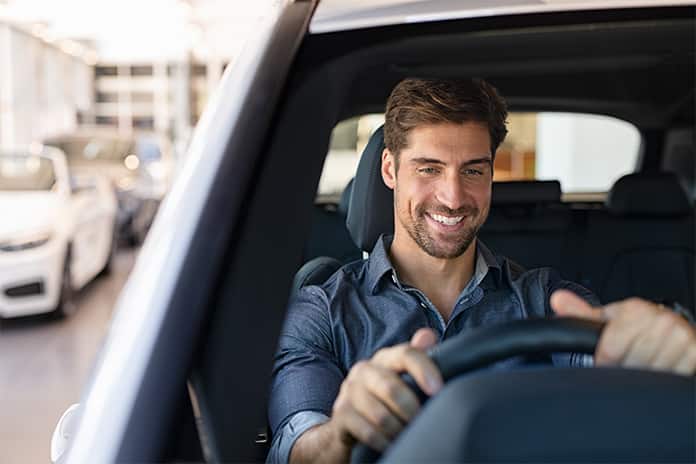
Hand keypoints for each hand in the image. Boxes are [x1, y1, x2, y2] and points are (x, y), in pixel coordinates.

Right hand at [328, 328, 441, 451]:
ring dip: (399, 430)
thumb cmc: (385, 397)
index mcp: (384, 358)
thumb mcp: (402, 377)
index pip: (406, 354)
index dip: (423, 369)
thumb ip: (417, 357)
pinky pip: (368, 432)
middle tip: (422, 423)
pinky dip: (385, 442)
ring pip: (381, 415)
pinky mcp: (340, 414)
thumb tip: (428, 335)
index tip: (438, 390)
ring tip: (408, 435)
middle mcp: (364, 370)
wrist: (348, 421)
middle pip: (391, 388)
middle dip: (411, 409)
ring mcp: (349, 391)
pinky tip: (392, 444)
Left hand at [550, 290, 695, 375]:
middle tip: (628, 364)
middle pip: (632, 364)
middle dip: (626, 369)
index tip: (606, 362)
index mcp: (635, 310)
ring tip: (644, 364)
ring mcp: (681, 336)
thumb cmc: (635, 326)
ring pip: (652, 373)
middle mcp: (661, 320)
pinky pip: (673, 377)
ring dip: (646, 376)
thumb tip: (557, 299)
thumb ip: (581, 314)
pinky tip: (661, 367)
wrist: (672, 329)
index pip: (610, 351)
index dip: (604, 362)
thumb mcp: (608, 319)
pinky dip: (665, 378)